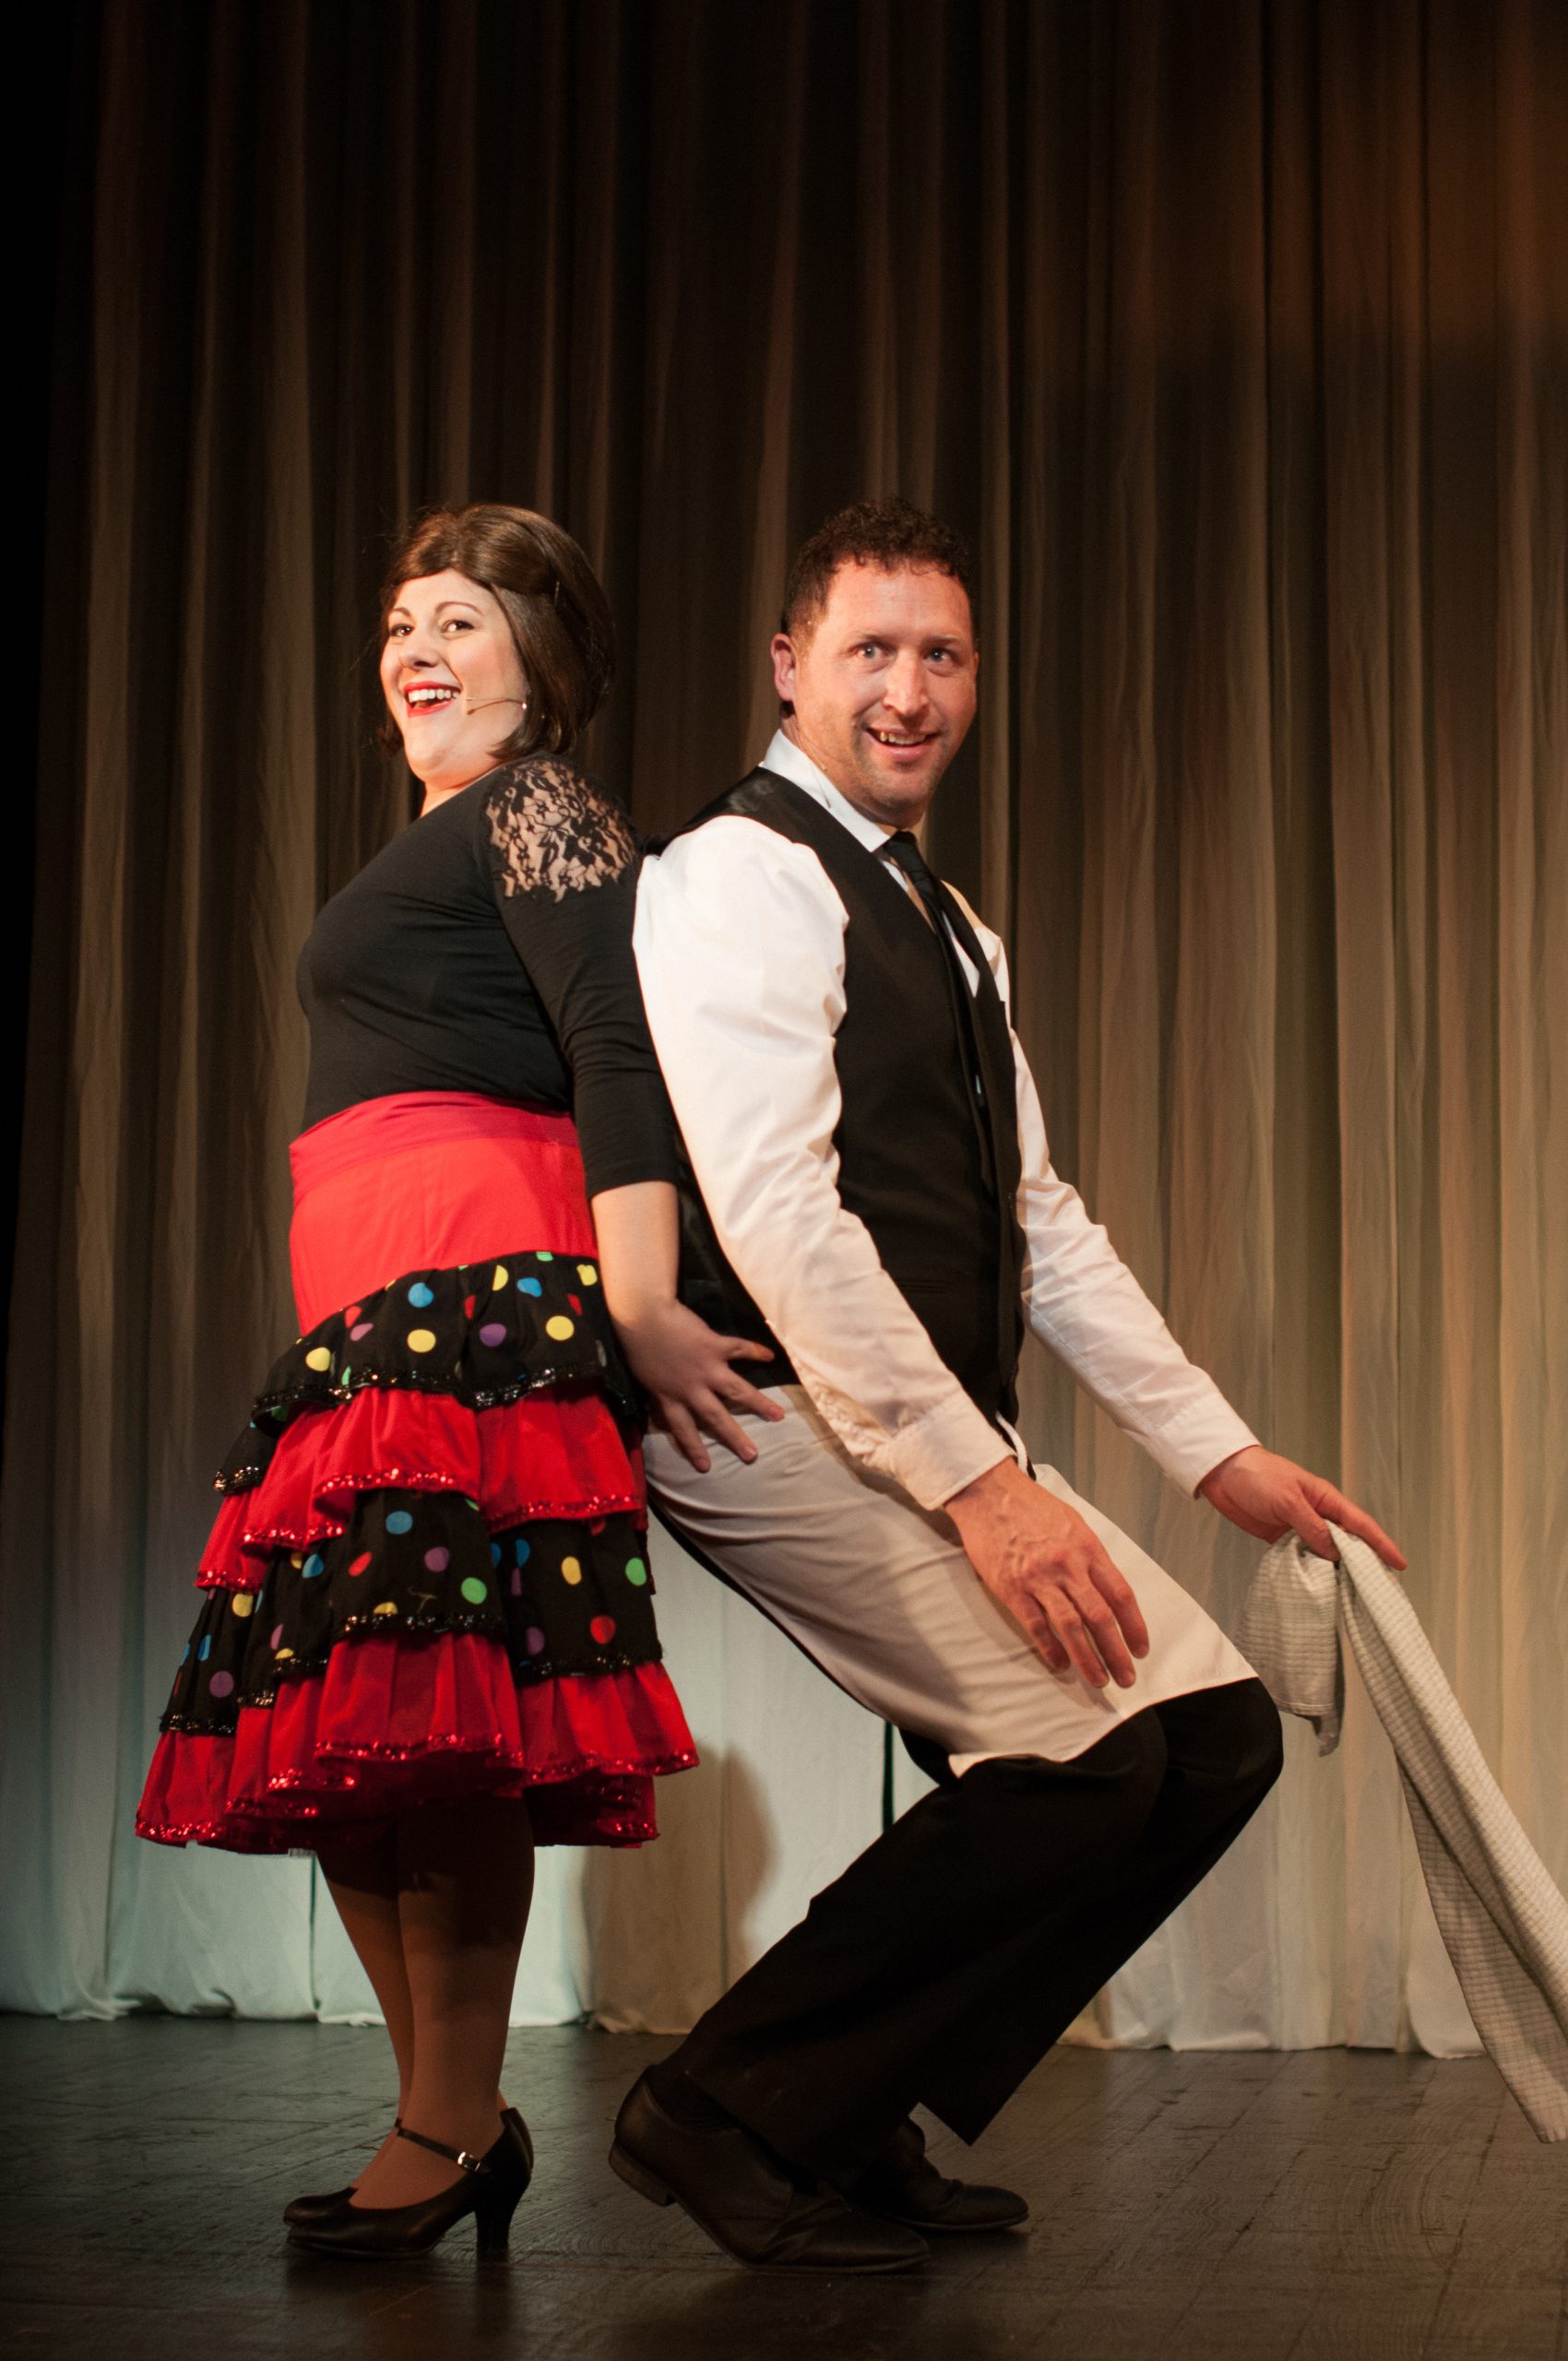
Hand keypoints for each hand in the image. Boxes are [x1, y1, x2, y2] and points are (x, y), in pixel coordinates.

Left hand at [616, 1300, 784, 1472]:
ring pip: (736, 1390)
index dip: (693, 1448)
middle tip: (752, 1455)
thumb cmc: (638, 1345)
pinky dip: (755, 1351)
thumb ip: (657, 1392)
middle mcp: (691, 1388)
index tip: (705, 1468)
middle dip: (734, 1437)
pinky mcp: (715, 1346)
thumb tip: (658, 1405)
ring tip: (778, 1415)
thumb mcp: (644, 1377)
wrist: (643, 1317)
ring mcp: (706, 1368)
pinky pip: (739, 1349)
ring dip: (759, 1403)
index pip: (683, 1428)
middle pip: (715, 1417)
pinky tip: (770, 1356)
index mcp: (670, 1397)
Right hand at [944, 1459, 1150, 1688]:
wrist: (989, 1493)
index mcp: (1088, 1548)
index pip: (1120, 1594)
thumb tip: (1107, 1592)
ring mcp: (1039, 1579)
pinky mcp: (1012, 1589)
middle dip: (1116, 1652)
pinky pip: (1036, 1626)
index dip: (1134, 1626)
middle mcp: (1068, 1566)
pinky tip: (1061, 1664)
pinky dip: (1051, 1648)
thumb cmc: (1033, 1507)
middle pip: (1100, 1617)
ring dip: (1088, 1659)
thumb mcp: (1074, 1523)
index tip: (1140, 1648)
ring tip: (1098, 1679)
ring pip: (1071, 1627)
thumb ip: (1091, 1558)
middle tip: (1126, 1677)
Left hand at [1197, 1445, 1405, 1569]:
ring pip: (1326, 1553)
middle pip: (1348, 1542)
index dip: (1382, 1545)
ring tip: (1352, 1597)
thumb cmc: (1258, 1476)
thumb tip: (1336, 1553)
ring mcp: (1300, 1527)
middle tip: (1380, 1589)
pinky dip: (1311, 1571)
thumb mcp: (1288, 1500)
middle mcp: (1318, 1514)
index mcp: (1326, 1499)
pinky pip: (1303, 1557)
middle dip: (1364, 1563)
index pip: (1361, 1525)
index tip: (1399, 1564)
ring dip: (1336, 1571)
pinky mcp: (1281, 1537)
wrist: (1223, 1473)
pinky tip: (1317, 1587)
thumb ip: (1311, 1526)